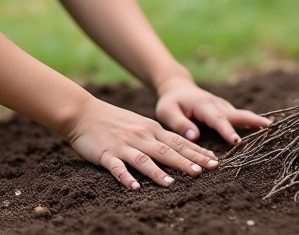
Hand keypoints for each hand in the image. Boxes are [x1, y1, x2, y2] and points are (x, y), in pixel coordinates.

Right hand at [65, 97, 219, 189]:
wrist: (83, 112)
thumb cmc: (114, 120)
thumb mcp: (141, 124)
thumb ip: (158, 136)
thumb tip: (181, 148)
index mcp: (151, 129)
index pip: (179, 142)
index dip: (197, 152)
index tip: (214, 161)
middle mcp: (141, 136)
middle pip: (167, 151)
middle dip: (186, 162)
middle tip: (204, 172)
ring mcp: (124, 145)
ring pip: (144, 159)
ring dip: (158, 172)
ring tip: (172, 184)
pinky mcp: (107, 154)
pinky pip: (118, 168)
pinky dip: (126, 177)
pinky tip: (134, 187)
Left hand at [154, 77, 270, 145]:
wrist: (177, 88)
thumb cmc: (171, 102)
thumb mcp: (167, 112)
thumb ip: (179, 123)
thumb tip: (195, 136)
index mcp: (203, 105)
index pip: (217, 119)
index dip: (227, 130)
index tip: (236, 141)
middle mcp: (217, 105)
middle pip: (237, 114)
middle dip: (253, 121)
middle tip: (269, 129)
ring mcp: (224, 107)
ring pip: (242, 115)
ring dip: (257, 122)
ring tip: (275, 131)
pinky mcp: (227, 111)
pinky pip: (241, 118)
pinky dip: (254, 123)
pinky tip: (266, 131)